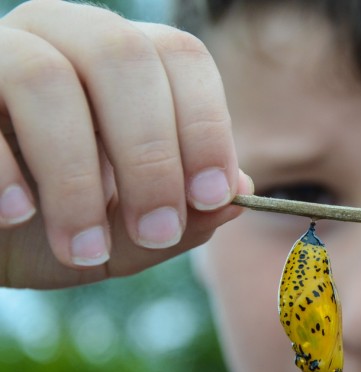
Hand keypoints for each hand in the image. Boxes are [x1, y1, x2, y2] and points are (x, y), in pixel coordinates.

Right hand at [0, 0, 250, 287]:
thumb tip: (243, 194)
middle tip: (157, 230)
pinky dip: (4, 169)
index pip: (180, 58)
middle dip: (151, 155)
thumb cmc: (53, 230)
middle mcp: (63, 38)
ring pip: (46, 78)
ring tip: (85, 248)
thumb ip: (182, 219)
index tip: (212, 196)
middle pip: (122, 57)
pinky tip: (18, 217)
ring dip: (77, 177)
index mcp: (121, 65)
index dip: (205, 125)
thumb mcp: (124, 237)